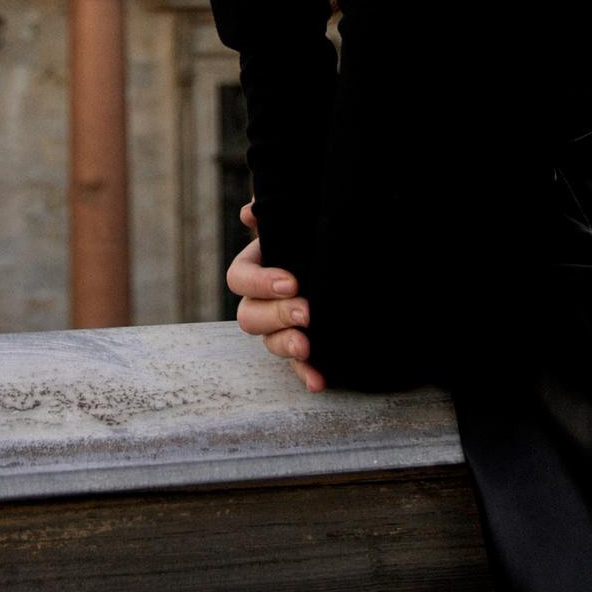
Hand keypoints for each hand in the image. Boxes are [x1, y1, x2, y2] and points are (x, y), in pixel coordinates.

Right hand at [227, 200, 323, 391]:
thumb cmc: (314, 232)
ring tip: (306, 347)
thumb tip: (250, 212)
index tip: (291, 283)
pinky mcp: (304, 345)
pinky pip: (298, 365)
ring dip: (286, 346)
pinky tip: (318, 382)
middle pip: (250, 316)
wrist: (351, 260)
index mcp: (257, 267)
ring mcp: (280, 327)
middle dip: (277, 316)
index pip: (240, 278)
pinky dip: (305, 374)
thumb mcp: (300, 216)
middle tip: (306, 313)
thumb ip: (276, 209)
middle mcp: (263, 300)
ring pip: (270, 343)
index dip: (260, 283)